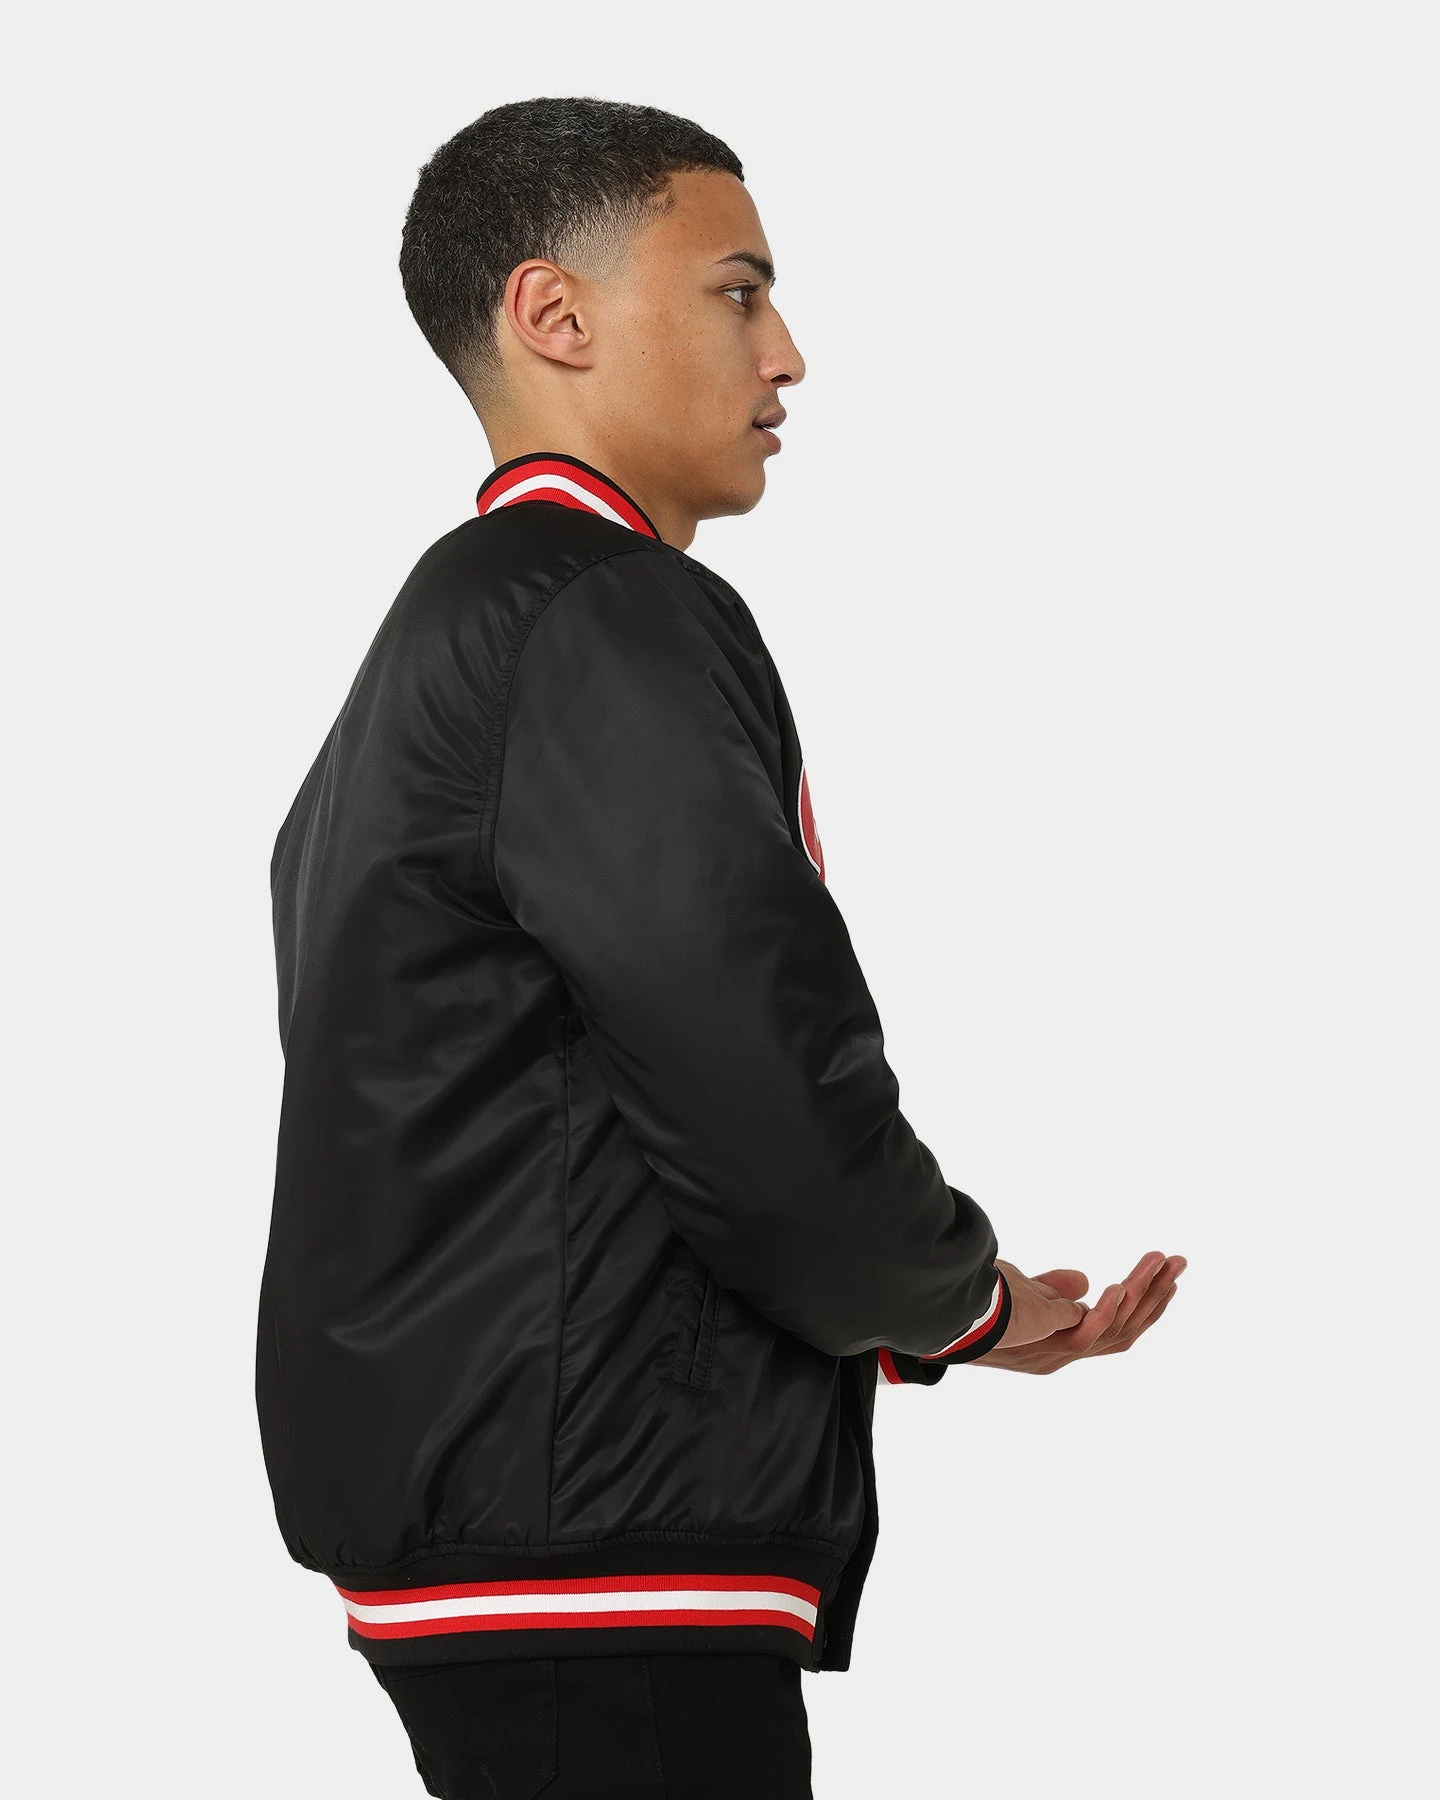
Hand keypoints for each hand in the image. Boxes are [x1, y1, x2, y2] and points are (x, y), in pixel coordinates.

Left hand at [975, 1251, 1186, 1374]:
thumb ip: (1052, 1292)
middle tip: (1179, 1262)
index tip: (1170, 1278)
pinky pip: (1086, 1335)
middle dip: (1156, 1296)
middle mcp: (1066, 1355)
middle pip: (1126, 1330)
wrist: (944, 1321)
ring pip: (1115, 1330)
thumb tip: (1084, 1280)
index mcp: (1065, 1344)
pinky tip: (1120, 1286)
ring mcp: (1057, 1354)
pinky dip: (1107, 1311)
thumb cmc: (979, 1309)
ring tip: (1159, 1264)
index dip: (1147, 1305)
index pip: (1118, 1328)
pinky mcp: (1045, 1346)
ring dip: (1141, 1295)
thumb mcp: (1024, 1296)